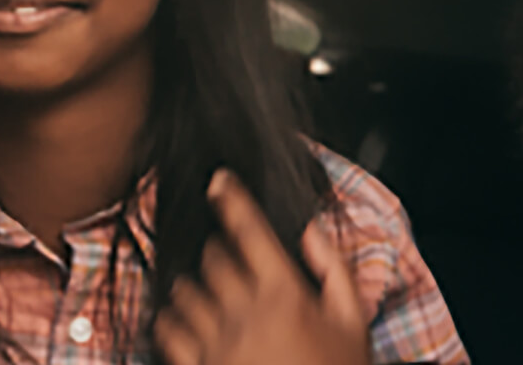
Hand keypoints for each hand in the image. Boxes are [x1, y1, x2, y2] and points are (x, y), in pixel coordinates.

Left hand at [155, 170, 370, 364]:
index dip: (231, 199)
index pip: (250, 231)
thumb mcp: (354, 320)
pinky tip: (188, 322)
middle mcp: (246, 312)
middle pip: (213, 258)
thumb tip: (309, 231)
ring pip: (185, 291)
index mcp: (286, 293)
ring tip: (210, 293)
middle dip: (220, 252)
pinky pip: (168, 331)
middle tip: (232, 260)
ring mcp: (218, 342)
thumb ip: (334, 269)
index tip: (219, 182)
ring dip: (194, 285)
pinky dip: (171, 319)